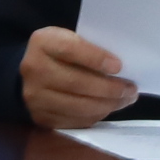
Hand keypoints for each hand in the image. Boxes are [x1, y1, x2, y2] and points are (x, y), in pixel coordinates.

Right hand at [21, 25, 137, 128]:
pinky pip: (74, 121)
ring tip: (125, 100)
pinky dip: (95, 116)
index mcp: (42, 42)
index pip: (70, 49)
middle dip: (109, 89)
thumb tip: (119, 69)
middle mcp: (33, 69)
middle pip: (76, 82)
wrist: (28, 73)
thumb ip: (87, 48)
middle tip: (131, 89)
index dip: (95, 58)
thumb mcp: (67, 39)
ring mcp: (35, 97)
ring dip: (106, 105)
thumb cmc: (58, 53)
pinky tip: (107, 108)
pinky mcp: (41, 117)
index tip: (118, 66)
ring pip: (77, 106)